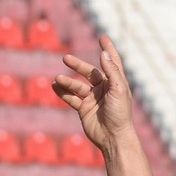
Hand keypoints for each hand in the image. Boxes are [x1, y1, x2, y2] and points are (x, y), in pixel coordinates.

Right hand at [54, 34, 134, 153]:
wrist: (113, 138)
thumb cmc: (120, 114)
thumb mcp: (118, 90)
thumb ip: (112, 71)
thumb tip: (104, 54)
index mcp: (115, 83)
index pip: (112, 62)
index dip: (108, 50)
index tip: (103, 37)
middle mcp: (104, 89)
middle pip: (89, 72)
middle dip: (77, 65)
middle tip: (66, 58)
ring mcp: (93, 99)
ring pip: (77, 86)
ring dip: (67, 82)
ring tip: (58, 78)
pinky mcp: (84, 109)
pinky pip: (71, 98)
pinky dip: (63, 92)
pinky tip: (54, 86)